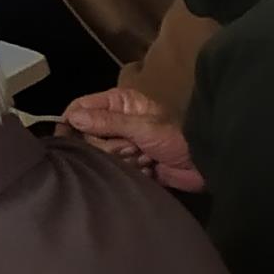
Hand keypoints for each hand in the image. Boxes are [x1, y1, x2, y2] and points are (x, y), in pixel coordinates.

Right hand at [61, 87, 200, 191]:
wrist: (205, 163)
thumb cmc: (176, 136)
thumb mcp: (142, 126)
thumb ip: (106, 122)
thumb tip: (72, 118)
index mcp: (118, 103)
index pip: (80, 107)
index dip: (71, 122)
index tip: (67, 138)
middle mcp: (117, 121)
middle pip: (89, 135)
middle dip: (109, 146)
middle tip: (132, 146)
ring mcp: (124, 143)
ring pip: (102, 155)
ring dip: (124, 159)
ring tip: (146, 157)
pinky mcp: (131, 163)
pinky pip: (116, 169)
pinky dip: (133, 171)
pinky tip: (150, 168)